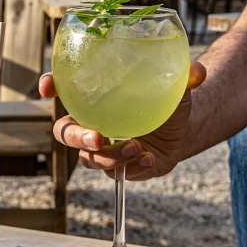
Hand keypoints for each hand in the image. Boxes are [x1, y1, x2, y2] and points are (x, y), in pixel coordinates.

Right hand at [38, 62, 206, 180]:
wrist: (181, 132)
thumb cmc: (168, 103)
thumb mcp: (176, 88)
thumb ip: (184, 79)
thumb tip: (198, 72)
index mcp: (96, 98)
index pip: (63, 88)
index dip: (51, 86)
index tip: (48, 86)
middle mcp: (93, 123)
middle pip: (65, 133)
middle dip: (76, 137)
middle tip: (97, 138)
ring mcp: (104, 149)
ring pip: (89, 159)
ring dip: (109, 158)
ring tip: (136, 149)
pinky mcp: (120, 168)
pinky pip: (117, 174)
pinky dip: (133, 168)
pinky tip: (148, 159)